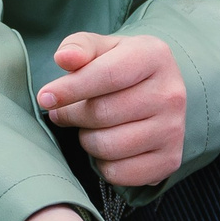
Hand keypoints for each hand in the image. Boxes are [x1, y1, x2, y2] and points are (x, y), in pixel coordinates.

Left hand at [37, 32, 186, 186]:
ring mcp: (174, 129)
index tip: (45, 97)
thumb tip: (64, 58)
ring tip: (89, 127)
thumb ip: (79, 47)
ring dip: (86, 139)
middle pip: (103, 114)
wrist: (157, 91)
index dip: (70, 89)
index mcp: (154, 56)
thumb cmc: (121, 67)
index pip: (106, 75)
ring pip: (108, 146)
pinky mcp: (169, 160)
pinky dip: (103, 164)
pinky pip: (119, 173)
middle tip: (65, 112)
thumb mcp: (101, 48)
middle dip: (73, 115)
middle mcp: (170, 93)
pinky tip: (107, 146)